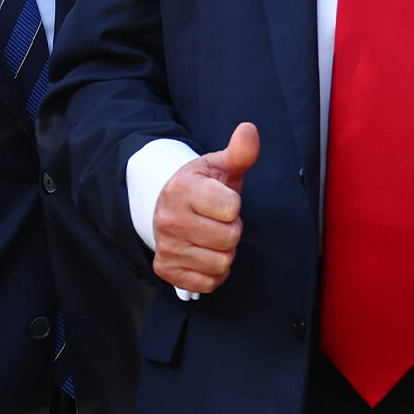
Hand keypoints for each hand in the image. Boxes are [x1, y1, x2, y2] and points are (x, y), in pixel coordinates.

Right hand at [151, 122, 259, 293]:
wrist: (164, 205)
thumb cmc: (200, 186)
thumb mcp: (219, 166)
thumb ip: (240, 151)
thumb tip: (249, 129)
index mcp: (183, 189)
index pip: (231, 208)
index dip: (234, 205)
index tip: (223, 200)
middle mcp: (169, 219)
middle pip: (229, 239)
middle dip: (232, 230)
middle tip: (219, 220)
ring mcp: (166, 246)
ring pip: (220, 263)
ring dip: (224, 253)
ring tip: (211, 236)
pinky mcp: (166, 269)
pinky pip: (208, 283)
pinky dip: (212, 272)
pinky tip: (204, 253)